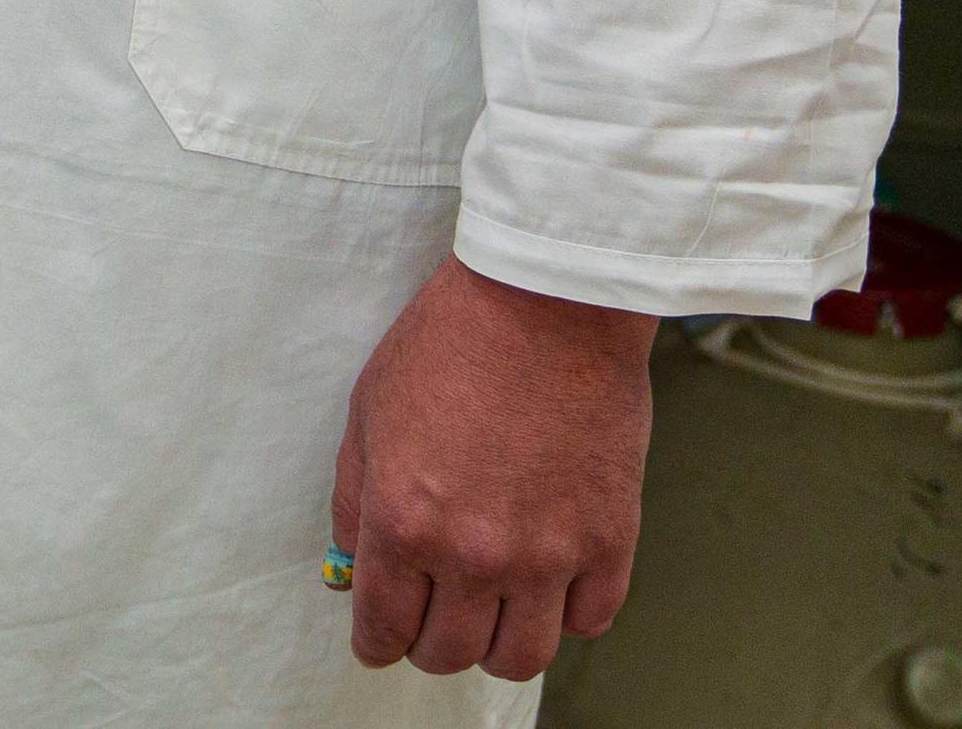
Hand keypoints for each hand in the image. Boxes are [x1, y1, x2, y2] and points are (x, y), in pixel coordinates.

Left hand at [326, 254, 652, 681]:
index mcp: (403, 522)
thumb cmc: (451, 342)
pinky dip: (565, 613)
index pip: (382, 629)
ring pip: (520, 658)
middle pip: (448, 653)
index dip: (376, 642)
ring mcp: (546, 556)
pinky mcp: (607, 542)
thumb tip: (353, 567)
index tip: (381, 641)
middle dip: (429, 643)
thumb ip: (354, 501)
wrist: (545, 302)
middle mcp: (472, 554)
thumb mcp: (367, 412)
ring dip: (497, 643)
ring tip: (491, 610)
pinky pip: (588, 622)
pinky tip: (549, 582)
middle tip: (433, 616)